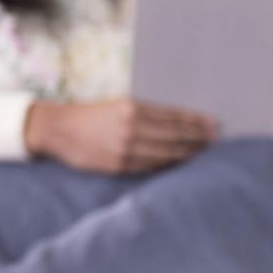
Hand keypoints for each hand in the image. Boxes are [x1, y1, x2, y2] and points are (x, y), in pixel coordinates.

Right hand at [24, 97, 218, 174]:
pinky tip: (178, 162)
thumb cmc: (88, 116)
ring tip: (202, 153)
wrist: (56, 129)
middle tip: (215, 141)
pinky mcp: (118, 164)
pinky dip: (167, 164)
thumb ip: (143, 114)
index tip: (213, 125)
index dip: (195, 122)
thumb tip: (175, 124)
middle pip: (174, 135)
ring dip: (186, 153)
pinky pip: (150, 166)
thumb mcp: (116, 106)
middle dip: (197, 138)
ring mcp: (125, 147)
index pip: (172, 116)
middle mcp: (130, 127)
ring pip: (165, 152)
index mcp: (131, 108)